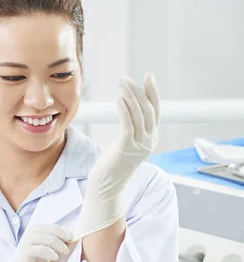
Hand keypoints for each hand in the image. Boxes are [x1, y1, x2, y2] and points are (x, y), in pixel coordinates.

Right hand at [0, 224, 72, 261]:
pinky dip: (44, 249)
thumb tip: (75, 238)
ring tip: (64, 250)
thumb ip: (64, 254)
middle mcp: (26, 250)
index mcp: (35, 249)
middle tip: (69, 239)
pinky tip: (54, 257)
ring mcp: (22, 256)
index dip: (57, 229)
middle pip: (35, 228)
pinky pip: (29, 250)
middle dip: (54, 230)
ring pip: (32, 236)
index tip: (72, 236)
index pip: (42, 229)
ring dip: (51, 239)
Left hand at [75, 73, 160, 238]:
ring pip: (138, 114)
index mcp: (151, 137)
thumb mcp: (125, 140)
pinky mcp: (127, 148)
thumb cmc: (112, 162)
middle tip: (127, 78)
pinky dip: (125, 110)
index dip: (153, 92)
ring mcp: (140, 145)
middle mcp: (150, 140)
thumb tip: (127, 104)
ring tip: (122, 82)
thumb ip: (130, 125)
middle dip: (138, 90)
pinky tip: (119, 99)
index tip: (148, 76)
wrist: (106, 184)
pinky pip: (128, 125)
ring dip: (130, 96)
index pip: (155, 110)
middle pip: (148, 109)